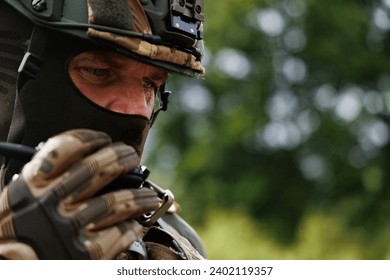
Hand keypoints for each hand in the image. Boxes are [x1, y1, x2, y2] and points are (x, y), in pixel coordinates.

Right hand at [0, 129, 159, 258]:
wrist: (13, 270)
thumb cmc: (20, 232)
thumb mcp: (19, 201)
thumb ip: (45, 180)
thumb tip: (84, 158)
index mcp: (31, 186)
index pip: (65, 148)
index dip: (89, 139)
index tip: (103, 140)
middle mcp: (50, 203)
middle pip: (97, 170)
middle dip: (121, 158)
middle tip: (131, 156)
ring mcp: (68, 228)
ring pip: (116, 202)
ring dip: (140, 197)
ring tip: (150, 196)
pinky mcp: (84, 254)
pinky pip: (119, 232)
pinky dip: (133, 227)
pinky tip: (138, 225)